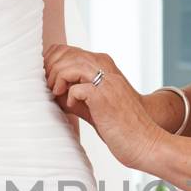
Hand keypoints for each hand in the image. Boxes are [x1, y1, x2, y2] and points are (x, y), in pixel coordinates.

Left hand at [43, 45, 164, 170]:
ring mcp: (106, 82)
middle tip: (50, 89)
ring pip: (69, 66)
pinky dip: (69, 98)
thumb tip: (51, 90)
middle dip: (50, 70)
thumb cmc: (119, 125)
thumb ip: (76, 92)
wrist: (143, 140)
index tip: (48, 80)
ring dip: (57, 81)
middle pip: (66, 54)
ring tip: (57, 95)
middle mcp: (105, 68)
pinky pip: (76, 89)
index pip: (67, 49)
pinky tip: (72, 107)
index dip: (51, 61)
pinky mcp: (104, 98)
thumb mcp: (95, 102)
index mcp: (103, 65)